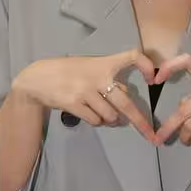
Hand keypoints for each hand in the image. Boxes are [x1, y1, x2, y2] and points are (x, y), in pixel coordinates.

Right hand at [13, 49, 157, 143]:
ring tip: (107, 116)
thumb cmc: (68, 71)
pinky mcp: (74, 104)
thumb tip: (126, 96)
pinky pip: (95, 120)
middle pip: (125, 102)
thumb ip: (108, 79)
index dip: (146, 65)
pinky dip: (97, 122)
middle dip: (140, 121)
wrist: (37, 79)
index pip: (131, 56)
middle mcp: (97, 76)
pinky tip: (92, 116)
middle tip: (151, 135)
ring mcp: (85, 91)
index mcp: (103, 63)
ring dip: (112, 120)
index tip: (153, 79)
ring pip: (110, 116)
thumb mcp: (89, 68)